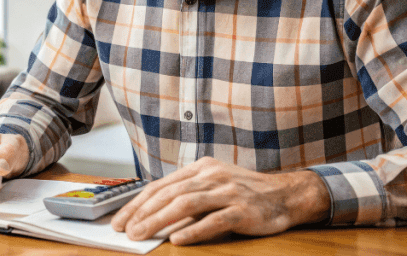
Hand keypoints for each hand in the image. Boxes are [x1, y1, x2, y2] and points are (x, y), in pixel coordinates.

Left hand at [111, 156, 329, 244]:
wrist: (286, 194)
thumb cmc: (243, 193)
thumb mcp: (212, 187)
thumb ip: (186, 197)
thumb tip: (151, 217)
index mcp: (200, 168)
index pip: (160, 186)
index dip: (137, 204)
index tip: (120, 220)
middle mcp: (211, 175)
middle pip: (169, 194)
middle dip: (143, 213)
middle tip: (126, 230)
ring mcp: (228, 191)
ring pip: (186, 204)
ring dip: (160, 220)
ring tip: (142, 234)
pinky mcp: (243, 209)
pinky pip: (214, 220)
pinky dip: (194, 230)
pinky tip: (178, 239)